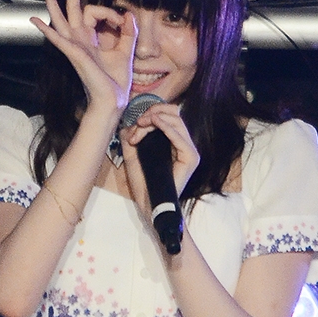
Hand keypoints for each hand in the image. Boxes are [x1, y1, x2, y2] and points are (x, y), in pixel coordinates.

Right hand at [29, 0, 136, 115]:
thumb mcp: (126, 51)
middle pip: (71, 8)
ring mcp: (75, 47)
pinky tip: (36, 20)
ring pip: (60, 19)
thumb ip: (128, 32)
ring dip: (52, 0)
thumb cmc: (116, 81)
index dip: (110, 12)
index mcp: (90, 39)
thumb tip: (128, 14)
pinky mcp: (75, 55)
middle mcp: (79, 41)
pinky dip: (47, 30)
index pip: (95, 13)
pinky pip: (59, 40)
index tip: (122, 19)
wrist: (112, 101)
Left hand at [119, 103, 199, 221]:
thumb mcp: (132, 156)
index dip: (151, 112)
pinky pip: (180, 136)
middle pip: (174, 114)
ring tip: (141, 125)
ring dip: (156, 119)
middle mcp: (183, 144)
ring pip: (176, 121)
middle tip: (138, 121)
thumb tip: (126, 124)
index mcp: (173, 142)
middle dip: (153, 112)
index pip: (168, 116)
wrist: (149, 204)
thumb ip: (131, 138)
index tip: (135, 123)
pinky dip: (166, 126)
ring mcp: (189, 151)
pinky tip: (154, 122)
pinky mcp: (191, 158)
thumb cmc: (144, 183)